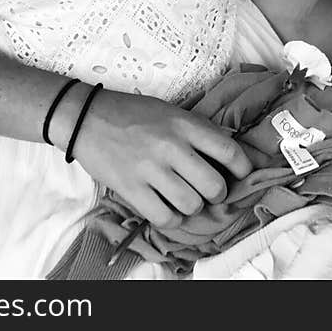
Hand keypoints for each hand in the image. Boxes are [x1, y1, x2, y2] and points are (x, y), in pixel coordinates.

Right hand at [68, 88, 252, 229]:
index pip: (229, 151)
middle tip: (209, 190)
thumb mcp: (171, 112)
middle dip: (218, 194)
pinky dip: (171, 218)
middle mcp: (171, 146)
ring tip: (185, 197)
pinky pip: (165, 217)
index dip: (243, 168)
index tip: (242, 175)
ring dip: (193, 206)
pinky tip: (168, 207)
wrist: (87, 117)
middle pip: (214, 186)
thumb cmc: (133, 114)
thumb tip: (227, 154)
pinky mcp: (131, 188)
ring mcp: (150, 169)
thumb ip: (197, 131)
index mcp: (184, 124)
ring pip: (192, 205)